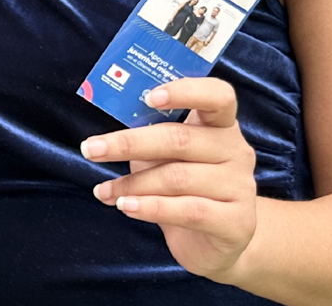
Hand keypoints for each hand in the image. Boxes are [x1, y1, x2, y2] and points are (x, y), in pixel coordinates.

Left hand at [82, 78, 258, 281]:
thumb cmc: (185, 187)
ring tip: (104, 191)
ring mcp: (240, 187)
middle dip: (129, 143)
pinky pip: (188, 210)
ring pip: (177, 178)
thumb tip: (104, 132)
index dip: (185, 91)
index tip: (149, 96)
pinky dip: (150, 208)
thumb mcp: (167, 156)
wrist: (215, 241)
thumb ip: (149, 135)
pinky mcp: (236, 222)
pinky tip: (125, 207)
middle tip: (91, 148)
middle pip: (180, 139)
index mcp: (220, 126)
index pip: (217, 96)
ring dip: (131, 183)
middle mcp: (236, 151)